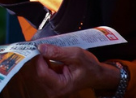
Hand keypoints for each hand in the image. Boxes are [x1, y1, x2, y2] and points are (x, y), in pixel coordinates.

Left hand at [0, 44, 119, 97]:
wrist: (97, 74)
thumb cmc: (89, 67)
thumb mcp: (75, 55)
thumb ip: (58, 52)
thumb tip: (41, 48)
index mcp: (60, 86)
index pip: (42, 71)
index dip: (39, 58)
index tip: (40, 46)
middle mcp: (54, 90)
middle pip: (39, 72)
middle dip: (40, 58)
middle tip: (42, 45)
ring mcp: (53, 88)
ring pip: (40, 71)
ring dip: (42, 60)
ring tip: (48, 49)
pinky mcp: (52, 84)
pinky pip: (44, 72)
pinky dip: (45, 63)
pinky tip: (49, 56)